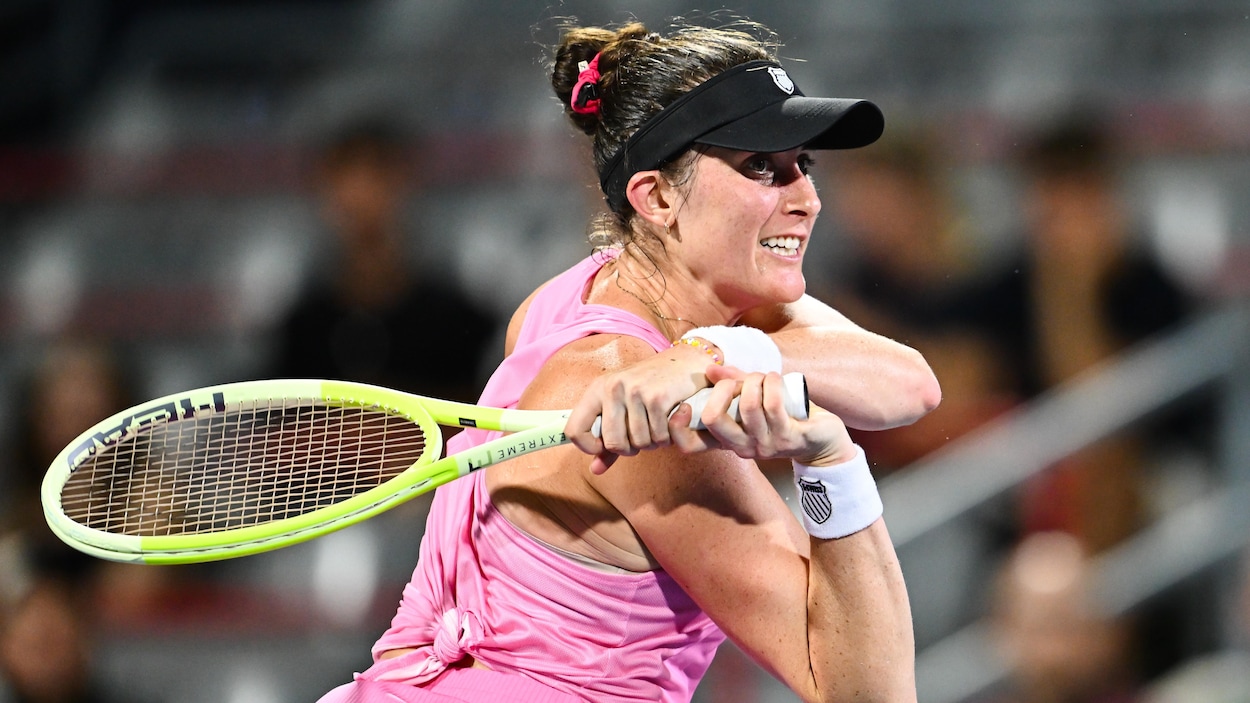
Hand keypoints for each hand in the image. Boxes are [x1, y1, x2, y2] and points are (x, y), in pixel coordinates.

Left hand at [564, 345, 714, 473]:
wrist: (685, 362)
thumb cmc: (651, 386)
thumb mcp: (623, 406)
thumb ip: (607, 440)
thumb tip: (595, 470)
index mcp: (597, 388)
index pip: (574, 430)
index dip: (588, 447)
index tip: (604, 447)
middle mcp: (613, 388)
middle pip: (612, 443)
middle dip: (629, 449)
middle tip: (640, 439)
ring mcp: (635, 391)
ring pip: (638, 442)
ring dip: (651, 443)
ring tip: (656, 429)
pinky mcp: (658, 397)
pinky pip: (658, 436)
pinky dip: (666, 438)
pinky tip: (668, 424)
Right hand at [670, 365, 857, 466]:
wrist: (823, 440)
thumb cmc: (785, 417)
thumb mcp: (754, 401)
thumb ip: (732, 385)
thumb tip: (709, 369)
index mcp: (728, 441)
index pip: (689, 444)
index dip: (678, 425)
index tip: (689, 402)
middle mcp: (742, 447)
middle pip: (713, 419)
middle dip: (723, 388)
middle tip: (739, 381)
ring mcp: (766, 445)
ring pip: (747, 406)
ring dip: (754, 380)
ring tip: (763, 377)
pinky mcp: (789, 437)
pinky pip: (773, 404)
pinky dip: (771, 383)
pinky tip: (775, 378)